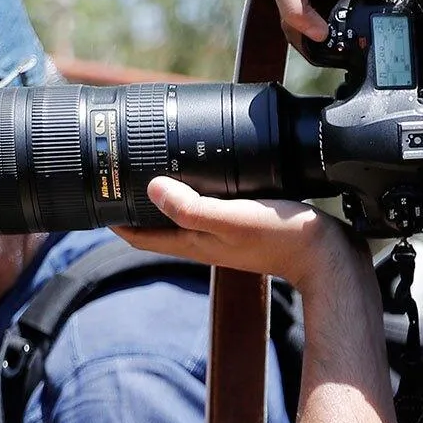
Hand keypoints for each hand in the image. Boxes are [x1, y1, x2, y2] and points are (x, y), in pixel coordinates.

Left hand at [114, 177, 359, 286]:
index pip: (136, 235)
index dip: (111, 216)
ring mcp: (224, 235)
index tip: (93, 192)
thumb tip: (152, 188)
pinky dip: (196, 191)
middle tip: (116, 170)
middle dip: (132, 202)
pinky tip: (206, 173)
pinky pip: (208, 207)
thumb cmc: (284, 239)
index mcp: (193, 242)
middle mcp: (204, 241)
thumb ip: (192, 206)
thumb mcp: (233, 218)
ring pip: (180, 214)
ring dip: (163, 195)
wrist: (330, 257)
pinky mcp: (244, 225)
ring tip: (152, 165)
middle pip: (154, 223)